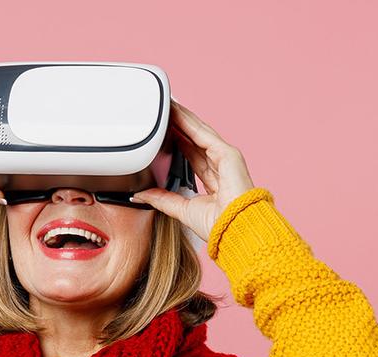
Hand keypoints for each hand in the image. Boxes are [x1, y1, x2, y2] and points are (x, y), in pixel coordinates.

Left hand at [130, 101, 255, 244]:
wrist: (236, 230)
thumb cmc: (219, 226)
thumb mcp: (181, 209)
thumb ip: (162, 199)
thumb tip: (141, 195)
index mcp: (213, 179)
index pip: (192, 154)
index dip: (178, 141)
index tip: (164, 132)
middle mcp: (220, 165)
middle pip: (195, 139)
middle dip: (180, 125)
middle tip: (163, 111)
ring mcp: (225, 158)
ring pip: (199, 132)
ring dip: (183, 118)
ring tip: (167, 105)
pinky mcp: (228, 154)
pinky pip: (204, 134)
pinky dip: (190, 122)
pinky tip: (178, 112)